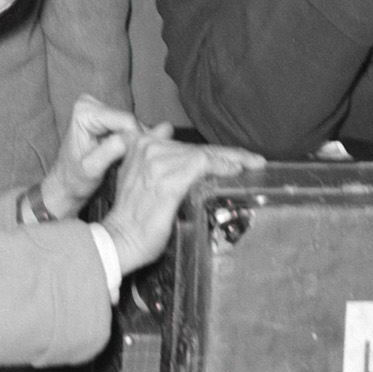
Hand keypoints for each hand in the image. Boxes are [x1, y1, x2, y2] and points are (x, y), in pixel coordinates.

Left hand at [39, 95, 143, 218]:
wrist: (66, 183)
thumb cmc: (74, 178)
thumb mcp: (91, 169)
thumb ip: (109, 152)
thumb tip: (130, 140)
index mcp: (84, 111)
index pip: (126, 120)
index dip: (134, 141)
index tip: (131, 161)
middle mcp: (90, 104)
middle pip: (130, 121)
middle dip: (133, 142)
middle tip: (126, 163)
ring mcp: (98, 109)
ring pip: (132, 125)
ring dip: (133, 144)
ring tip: (123, 161)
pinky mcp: (106, 117)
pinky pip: (129, 129)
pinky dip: (130, 144)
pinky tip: (122, 156)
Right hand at [101, 130, 264, 272]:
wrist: (118, 240)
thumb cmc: (131, 216)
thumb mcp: (137, 178)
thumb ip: (154, 158)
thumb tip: (166, 131)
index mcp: (140, 145)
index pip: (186, 145)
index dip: (213, 150)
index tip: (236, 156)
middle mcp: (149, 148)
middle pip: (198, 148)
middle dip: (229, 154)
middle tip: (254, 160)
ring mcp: (158, 162)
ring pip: (204, 154)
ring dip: (233, 159)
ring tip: (253, 165)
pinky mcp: (168, 179)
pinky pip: (203, 164)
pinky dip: (223, 166)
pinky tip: (238, 170)